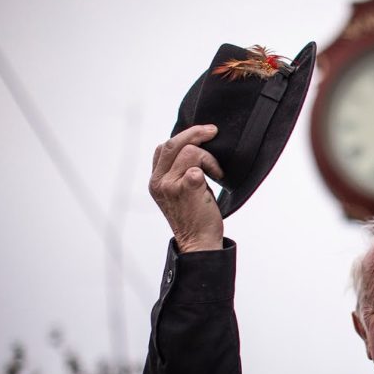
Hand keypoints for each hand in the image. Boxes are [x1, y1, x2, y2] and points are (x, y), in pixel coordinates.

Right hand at [149, 124, 224, 252]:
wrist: (198, 242)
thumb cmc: (194, 218)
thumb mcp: (179, 192)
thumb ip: (179, 172)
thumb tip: (195, 147)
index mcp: (155, 181)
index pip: (163, 148)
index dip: (183, 138)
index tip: (200, 136)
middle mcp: (158, 182)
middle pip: (173, 143)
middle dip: (196, 133)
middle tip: (213, 131)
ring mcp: (170, 185)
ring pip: (189, 151)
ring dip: (209, 158)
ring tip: (216, 173)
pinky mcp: (185, 188)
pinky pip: (198, 165)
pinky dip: (212, 168)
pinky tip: (217, 179)